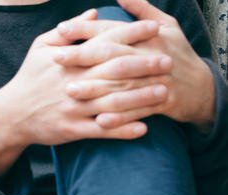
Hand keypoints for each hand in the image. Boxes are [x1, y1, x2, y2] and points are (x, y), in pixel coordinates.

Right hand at [0, 9, 167, 176]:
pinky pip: (101, 132)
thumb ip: (67, 30)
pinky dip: (122, 130)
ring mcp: (73, 108)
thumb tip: (95, 12)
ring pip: (112, 102)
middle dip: (143, 64)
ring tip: (164, 92)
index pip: (104, 42)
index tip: (155, 29)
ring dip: (140, 98)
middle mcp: (72, 82)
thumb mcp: (39, 48)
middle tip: (168, 60)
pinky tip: (144, 128)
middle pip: (113, 71)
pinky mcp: (72, 130)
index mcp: (67, 60)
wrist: (9, 115)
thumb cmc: (28, 79)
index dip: (131, 34)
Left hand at [54, 0, 215, 129]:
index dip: (86, 28)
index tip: (61, 28)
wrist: (200, 87)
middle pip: (112, 54)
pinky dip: (120, 117)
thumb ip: (142, 9)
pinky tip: (99, 120)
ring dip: (95, 89)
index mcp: (148, 36)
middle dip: (83, 56)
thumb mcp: (166, 26)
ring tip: (70, 91)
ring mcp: (157, 79)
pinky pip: (138, 111)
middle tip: (56, 59)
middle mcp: (151, 55)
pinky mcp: (163, 102)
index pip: (112, 29)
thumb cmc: (175, 53)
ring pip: (121, 84)